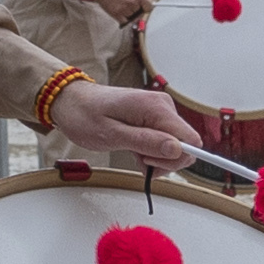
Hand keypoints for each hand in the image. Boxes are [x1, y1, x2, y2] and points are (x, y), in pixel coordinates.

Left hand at [55, 80, 201, 167]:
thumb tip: (177, 150)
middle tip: (138, 158)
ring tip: (131, 151)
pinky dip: (151, 152)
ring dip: (155, 158)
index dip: (177, 158)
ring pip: (176, 147)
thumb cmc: (84, 114)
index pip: (191, 139)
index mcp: (156, 107)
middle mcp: (163, 107)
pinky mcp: (155, 119)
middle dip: (164, 161)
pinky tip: (134, 149)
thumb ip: (146, 142)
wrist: (71, 101)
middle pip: (186, 146)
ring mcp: (160, 112)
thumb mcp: (112, 134)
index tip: (151, 161)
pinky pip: (165, 143)